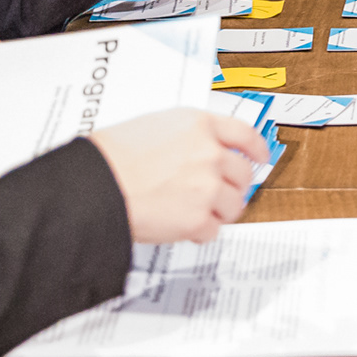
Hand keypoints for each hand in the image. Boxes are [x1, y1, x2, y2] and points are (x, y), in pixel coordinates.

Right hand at [88, 109, 270, 243]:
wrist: (95, 185)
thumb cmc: (112, 156)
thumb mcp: (154, 125)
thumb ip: (187, 136)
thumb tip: (202, 151)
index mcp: (199, 124)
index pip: (245, 134)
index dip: (257, 149)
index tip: (261, 157)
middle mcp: (209, 153)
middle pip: (243, 174)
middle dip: (234, 186)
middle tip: (219, 194)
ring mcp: (207, 187)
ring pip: (234, 205)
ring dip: (218, 211)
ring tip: (195, 211)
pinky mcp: (198, 218)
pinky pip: (213, 230)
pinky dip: (200, 232)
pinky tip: (183, 226)